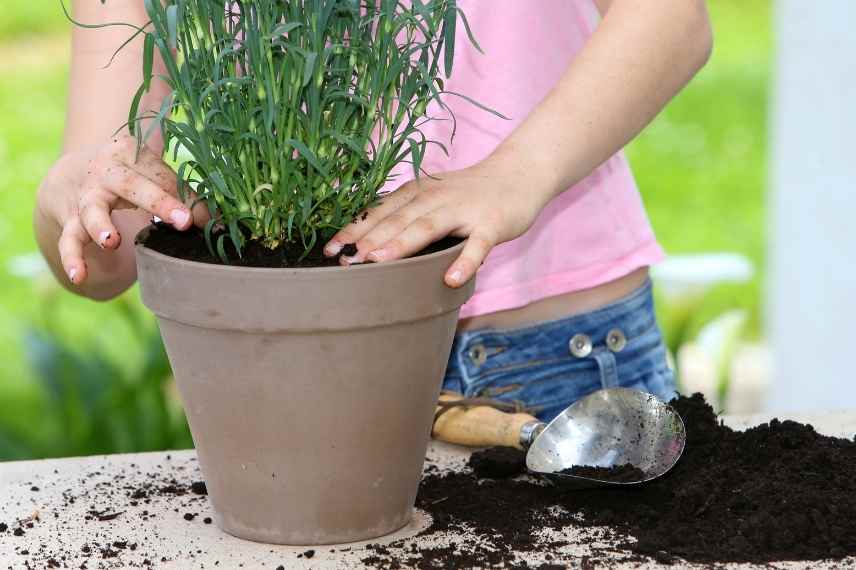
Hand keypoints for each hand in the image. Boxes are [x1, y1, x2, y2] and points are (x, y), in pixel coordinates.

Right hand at [36, 136, 203, 284]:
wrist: (71, 174)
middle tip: (184, 221)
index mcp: (132, 153)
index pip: (166, 178)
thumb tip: (220, 224)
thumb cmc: (129, 176)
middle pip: (132, 185)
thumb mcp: (152, 175)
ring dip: (102, 226)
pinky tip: (78, 276)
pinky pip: (69, 239)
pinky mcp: (70, 219)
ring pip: (92, 210)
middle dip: (160, 203)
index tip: (210, 222)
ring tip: (112, 242)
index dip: (188, 200)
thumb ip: (183, 195)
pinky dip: (72, 258)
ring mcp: (85, 196)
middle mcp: (106, 170)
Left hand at [323, 158, 551, 287]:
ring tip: (378, 262)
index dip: (354, 230)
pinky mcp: (491, 225)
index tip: (330, 250)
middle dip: (368, 240)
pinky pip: (476, 246)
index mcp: (418, 193)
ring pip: (427, 227)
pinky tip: (451, 280)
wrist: (520, 173)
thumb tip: (370, 244)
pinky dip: (464, 262)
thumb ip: (407, 215)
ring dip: (401, 244)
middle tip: (344, 260)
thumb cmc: (469, 193)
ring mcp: (464, 211)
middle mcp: (436, 198)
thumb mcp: (433, 197)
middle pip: (397, 219)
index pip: (380, 212)